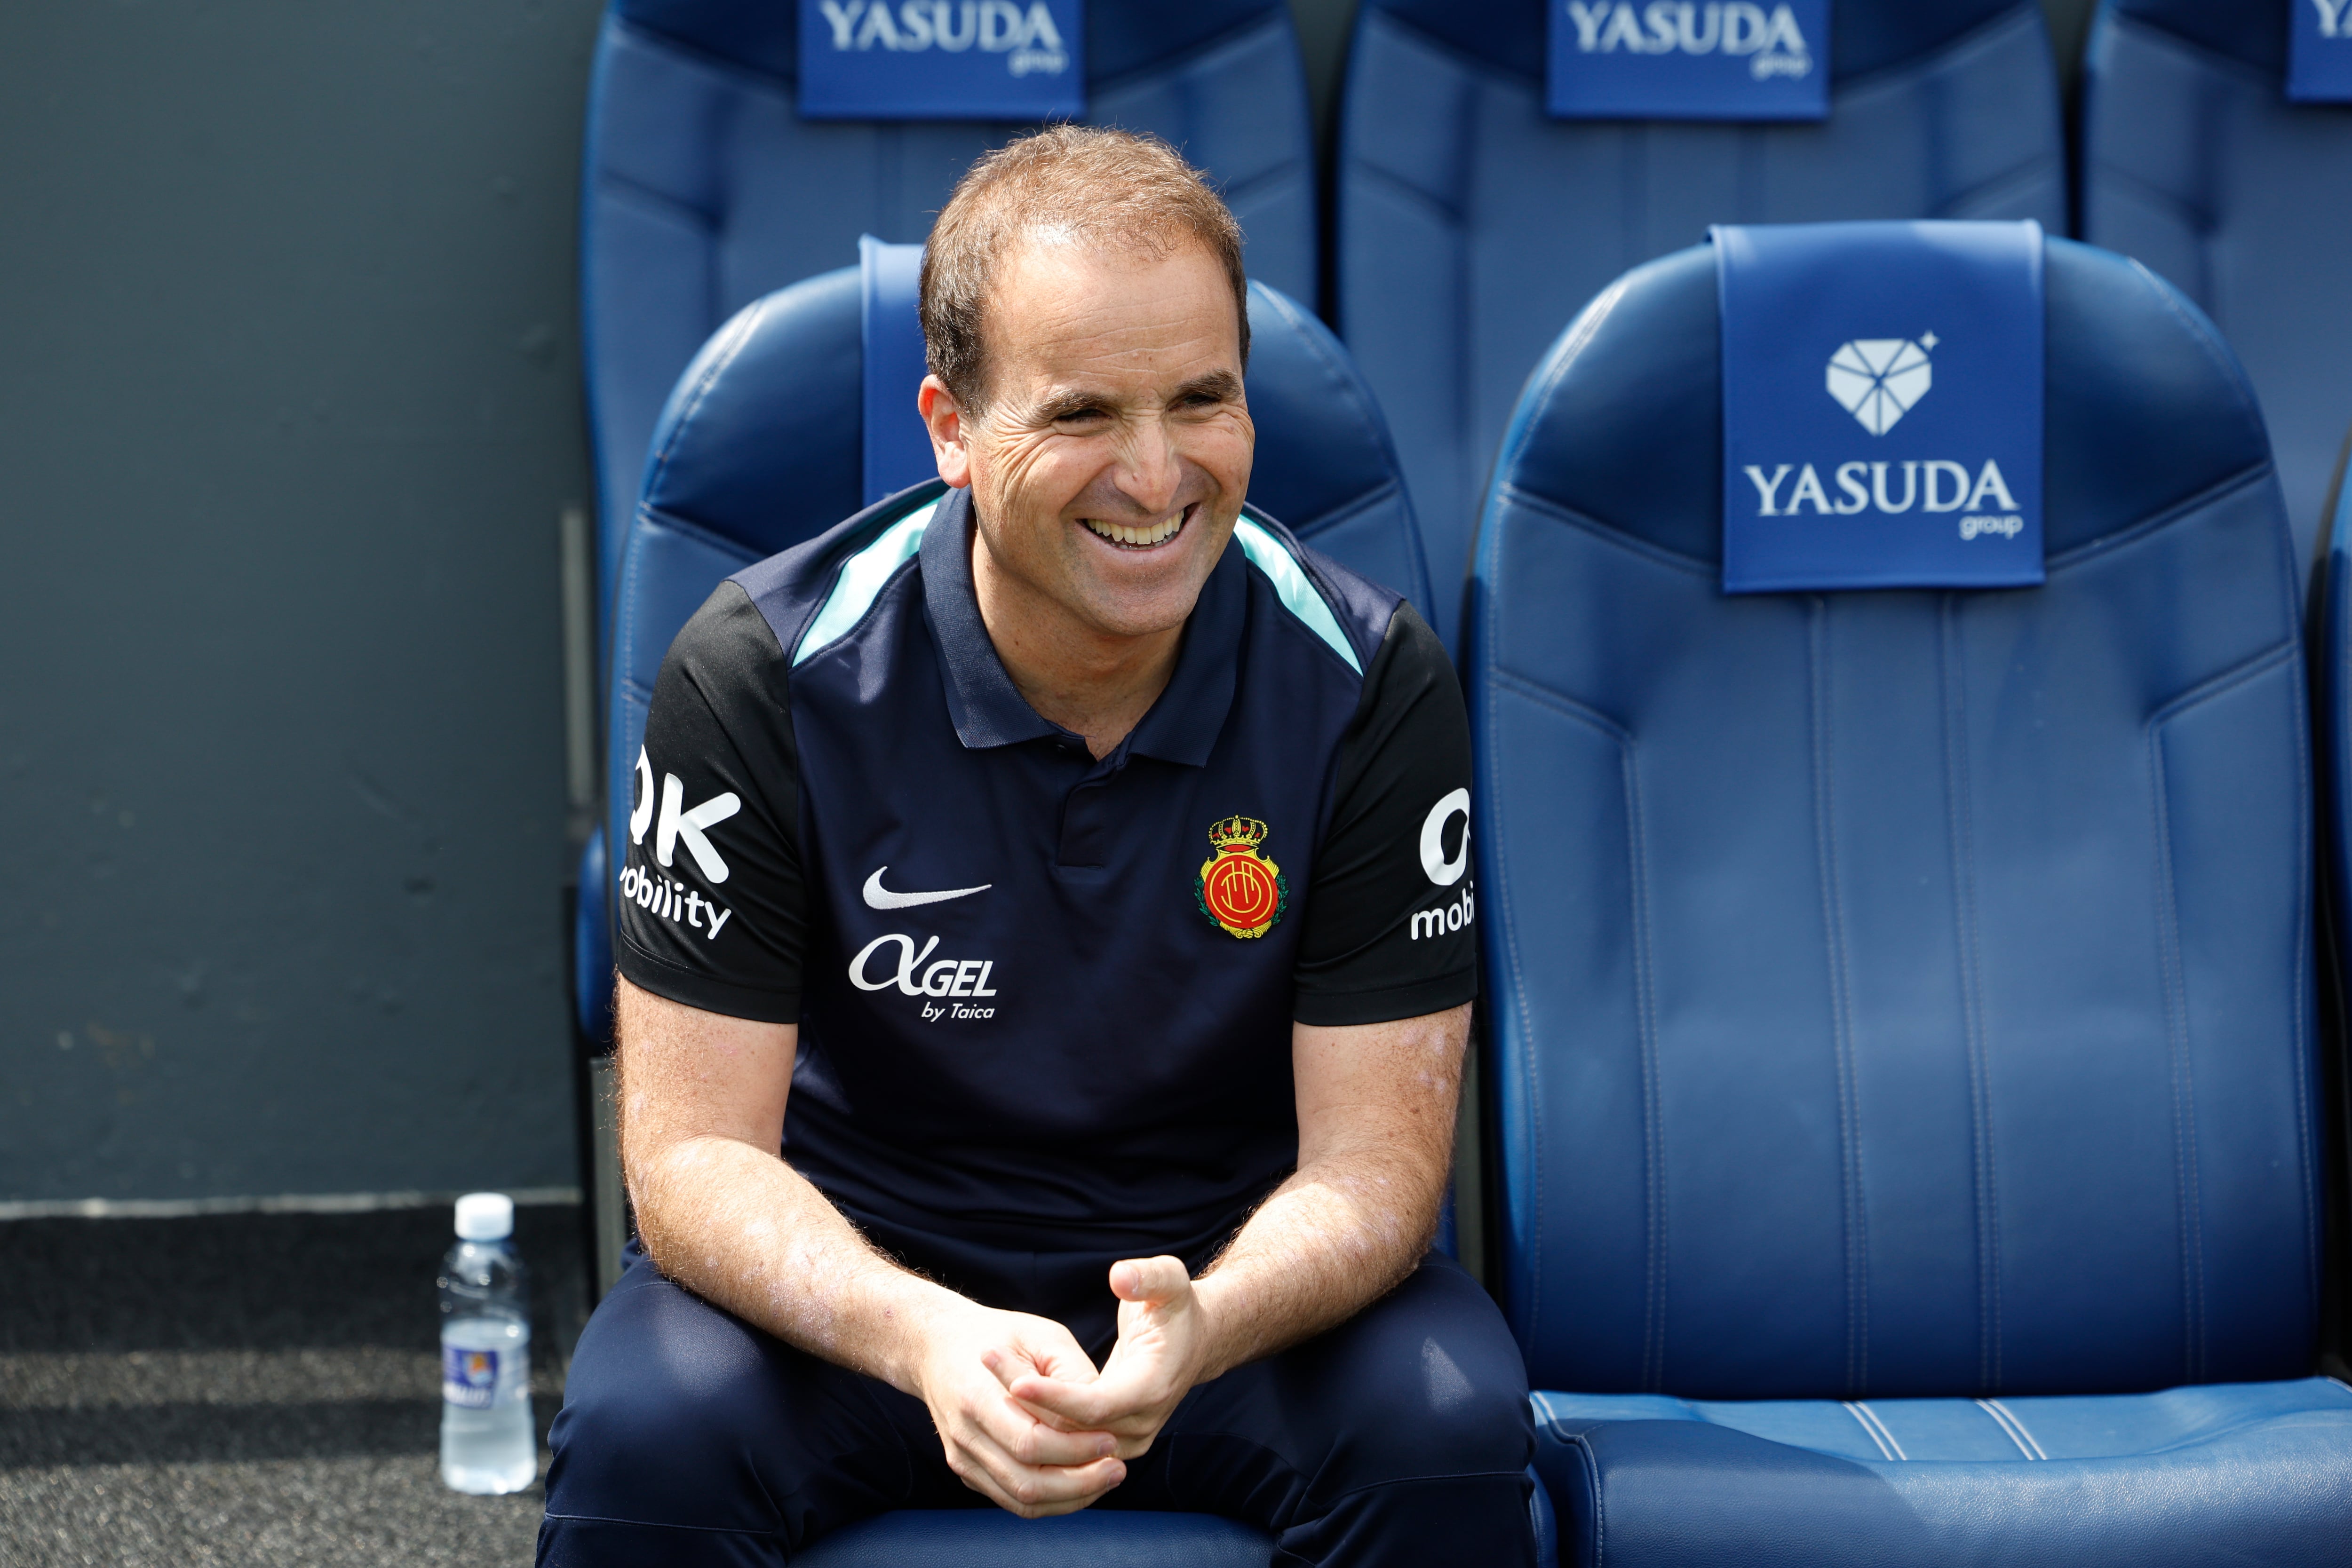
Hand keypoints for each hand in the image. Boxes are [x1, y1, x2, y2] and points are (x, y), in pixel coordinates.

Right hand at [912, 1303, 1126, 1516]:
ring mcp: (963, 1458)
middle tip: (1117, 1469)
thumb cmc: (998, 1336)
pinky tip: (1080, 1483)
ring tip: (1106, 1479)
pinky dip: (1051, 1499)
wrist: (937, 1347)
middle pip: (1027, 1483)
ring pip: (1021, 1501)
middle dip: (1079, 1483)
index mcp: (977, 1398)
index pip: (1031, 1442)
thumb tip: (1105, 1414)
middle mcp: (965, 1436)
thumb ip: (1071, 1372)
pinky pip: (1012, 1500)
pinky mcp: (968, 1470)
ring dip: (1070, 1498)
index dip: (1076, 1449)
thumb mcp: (1040, 1335)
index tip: (1112, 1440)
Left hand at [1004, 1257, 1212, 1459]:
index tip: (1014, 1381)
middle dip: (1030, 1408)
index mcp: (1151, 1389)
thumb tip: (1120, 1277)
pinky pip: (1071, 1448)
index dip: (1054, 1397)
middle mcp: (1140, 1424)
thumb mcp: (1170, 1282)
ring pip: (1068, 1447)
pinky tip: (1007, 1402)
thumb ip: (1148, 1277)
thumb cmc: (1176, 1309)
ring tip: (989, 1384)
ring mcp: (1128, 1440)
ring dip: (1028, 1420)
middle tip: (987, 1370)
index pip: (1095, 1407)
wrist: (1195, 1343)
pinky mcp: (1114, 1443)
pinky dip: (1040, 1430)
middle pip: (1074, 1432)